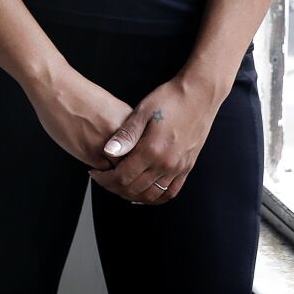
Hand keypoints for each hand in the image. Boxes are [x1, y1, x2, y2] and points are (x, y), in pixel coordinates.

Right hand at [24, 65, 135, 172]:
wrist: (56, 88)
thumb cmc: (77, 94)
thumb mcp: (110, 107)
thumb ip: (120, 126)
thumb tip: (124, 144)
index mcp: (130, 121)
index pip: (143, 150)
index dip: (137, 157)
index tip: (132, 160)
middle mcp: (122, 133)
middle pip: (135, 162)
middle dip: (129, 167)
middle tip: (121, 169)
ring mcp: (107, 144)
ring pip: (119, 171)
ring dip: (115, 173)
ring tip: (107, 169)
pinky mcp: (90, 152)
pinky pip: (102, 172)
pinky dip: (99, 173)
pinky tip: (92, 162)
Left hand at [86, 75, 222, 206]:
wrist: (199, 96)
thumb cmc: (169, 99)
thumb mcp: (142, 111)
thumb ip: (126, 135)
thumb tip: (108, 151)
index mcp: (152, 150)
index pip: (123, 177)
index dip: (105, 179)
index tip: (95, 173)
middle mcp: (167, 164)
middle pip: (135, 189)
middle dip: (114, 188)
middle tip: (103, 180)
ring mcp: (179, 168)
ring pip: (152, 195)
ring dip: (133, 195)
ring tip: (119, 186)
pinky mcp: (187, 167)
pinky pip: (170, 192)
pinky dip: (155, 197)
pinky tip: (143, 193)